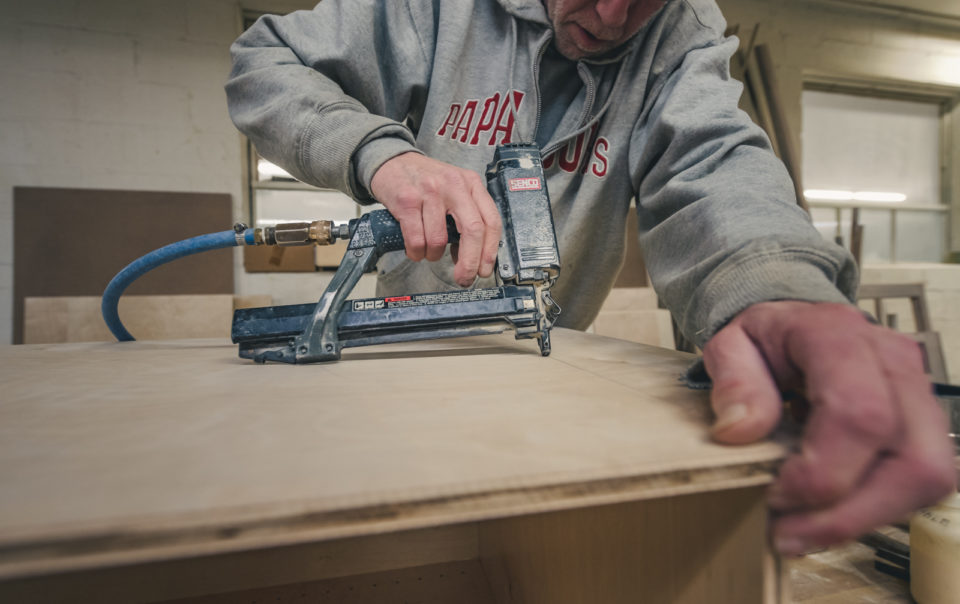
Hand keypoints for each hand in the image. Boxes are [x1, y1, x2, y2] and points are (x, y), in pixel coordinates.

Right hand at [370, 152, 501, 286]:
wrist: (391, 161)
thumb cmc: (423, 180)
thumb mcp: (453, 191)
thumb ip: (465, 218)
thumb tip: (471, 257)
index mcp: (470, 183)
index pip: (491, 220)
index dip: (489, 251)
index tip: (484, 270)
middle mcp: (454, 184)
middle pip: (473, 231)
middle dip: (469, 262)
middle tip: (463, 278)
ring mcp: (430, 191)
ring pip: (440, 239)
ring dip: (434, 256)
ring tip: (428, 252)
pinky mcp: (407, 200)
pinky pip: (417, 239)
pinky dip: (416, 252)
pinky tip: (415, 249)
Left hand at [703, 301, 955, 555]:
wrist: (793, 322)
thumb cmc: (765, 338)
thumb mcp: (729, 345)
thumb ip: (732, 382)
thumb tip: (740, 431)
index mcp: (840, 336)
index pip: (859, 413)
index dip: (822, 471)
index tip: (775, 493)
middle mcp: (894, 363)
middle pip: (910, 458)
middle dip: (847, 512)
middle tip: (787, 531)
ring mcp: (918, 394)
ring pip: (927, 478)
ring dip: (863, 519)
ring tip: (802, 530)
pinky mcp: (924, 426)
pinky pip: (919, 483)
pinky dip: (872, 510)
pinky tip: (826, 515)